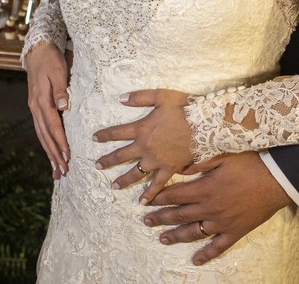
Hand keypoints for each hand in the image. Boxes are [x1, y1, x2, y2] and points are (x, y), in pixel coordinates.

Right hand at [25, 42, 70, 178]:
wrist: (38, 51)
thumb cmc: (51, 60)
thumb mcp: (58, 71)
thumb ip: (60, 89)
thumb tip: (62, 106)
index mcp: (41, 100)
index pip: (53, 125)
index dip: (60, 142)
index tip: (67, 156)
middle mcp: (35, 107)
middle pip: (45, 136)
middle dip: (54, 155)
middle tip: (63, 171)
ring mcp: (34, 108)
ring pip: (41, 136)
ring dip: (49, 153)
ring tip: (56, 170)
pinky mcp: (36, 108)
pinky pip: (41, 130)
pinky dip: (46, 143)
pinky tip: (51, 153)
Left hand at [92, 89, 192, 203]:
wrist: (204, 125)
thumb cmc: (184, 108)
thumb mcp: (161, 96)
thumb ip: (139, 97)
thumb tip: (120, 98)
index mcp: (141, 128)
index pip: (117, 132)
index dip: (104, 135)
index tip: (94, 138)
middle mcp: (145, 146)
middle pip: (121, 155)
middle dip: (107, 160)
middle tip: (97, 165)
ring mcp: (156, 160)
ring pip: (135, 172)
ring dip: (123, 179)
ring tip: (114, 185)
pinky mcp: (169, 169)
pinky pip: (157, 184)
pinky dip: (150, 194)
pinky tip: (143, 202)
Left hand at [144, 152, 291, 265]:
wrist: (277, 180)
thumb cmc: (250, 164)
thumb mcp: (222, 155)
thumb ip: (199, 161)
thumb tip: (179, 164)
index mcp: (204, 188)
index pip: (175, 194)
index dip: (159, 197)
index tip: (145, 201)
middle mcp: (209, 208)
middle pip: (179, 215)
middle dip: (161, 218)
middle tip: (146, 221)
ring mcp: (222, 222)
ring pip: (193, 232)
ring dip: (176, 236)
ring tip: (162, 239)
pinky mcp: (235, 231)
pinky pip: (218, 247)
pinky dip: (206, 254)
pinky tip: (196, 260)